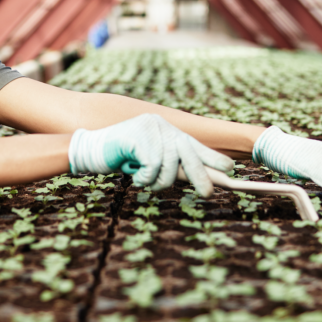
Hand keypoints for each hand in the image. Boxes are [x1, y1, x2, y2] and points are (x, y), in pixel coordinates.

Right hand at [68, 114, 233, 196]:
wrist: (92, 150)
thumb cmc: (123, 159)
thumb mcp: (151, 163)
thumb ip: (173, 167)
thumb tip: (202, 181)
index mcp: (168, 131)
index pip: (196, 145)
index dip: (212, 158)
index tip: (230, 169)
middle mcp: (163, 126)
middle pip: (188, 155)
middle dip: (199, 177)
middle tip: (207, 195)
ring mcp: (151, 129)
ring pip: (168, 167)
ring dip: (156, 182)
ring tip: (143, 181)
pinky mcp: (138, 135)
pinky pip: (152, 167)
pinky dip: (144, 179)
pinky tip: (133, 175)